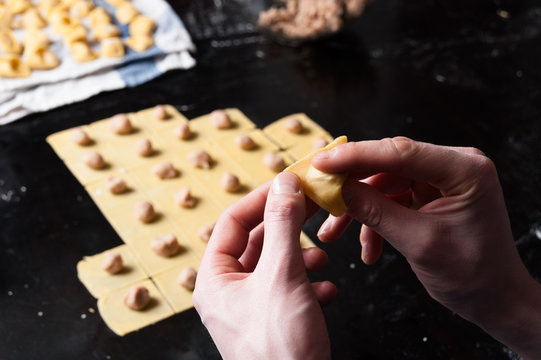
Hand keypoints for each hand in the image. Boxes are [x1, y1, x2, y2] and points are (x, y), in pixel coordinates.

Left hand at [193, 172, 335, 359]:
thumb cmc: (280, 346)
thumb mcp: (282, 275)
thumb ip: (283, 225)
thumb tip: (284, 182)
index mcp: (215, 279)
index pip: (233, 222)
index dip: (262, 198)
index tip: (289, 183)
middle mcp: (228, 293)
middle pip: (257, 243)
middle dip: (287, 229)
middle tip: (313, 209)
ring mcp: (250, 310)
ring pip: (275, 267)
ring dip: (300, 258)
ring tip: (321, 258)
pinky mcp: (271, 324)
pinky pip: (288, 291)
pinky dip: (307, 284)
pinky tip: (326, 289)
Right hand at [312, 137, 540, 358]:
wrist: (493, 299)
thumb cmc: (471, 275)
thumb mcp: (418, 242)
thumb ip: (375, 211)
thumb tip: (337, 189)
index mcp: (464, 170)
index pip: (400, 152)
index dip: (355, 155)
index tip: (321, 162)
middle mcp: (454, 166)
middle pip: (388, 163)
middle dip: (352, 185)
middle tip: (320, 197)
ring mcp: (441, 179)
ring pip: (383, 182)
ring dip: (359, 209)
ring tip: (334, 233)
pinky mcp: (430, 193)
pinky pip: (391, 198)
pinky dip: (375, 220)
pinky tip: (369, 249)